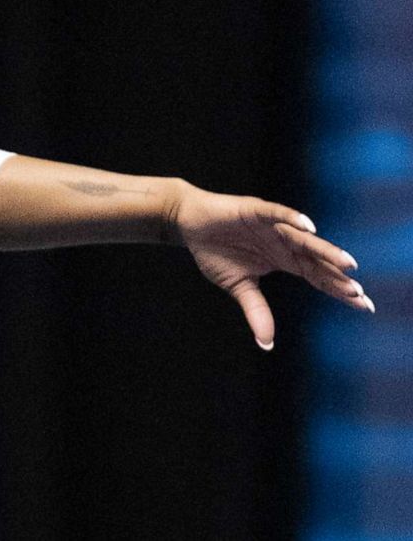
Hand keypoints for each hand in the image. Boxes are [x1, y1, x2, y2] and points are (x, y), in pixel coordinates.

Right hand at [166, 183, 370, 351]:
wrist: (188, 223)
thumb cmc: (214, 250)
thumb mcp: (239, 286)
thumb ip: (256, 310)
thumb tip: (266, 343)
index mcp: (285, 260)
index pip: (318, 277)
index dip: (339, 290)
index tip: (364, 305)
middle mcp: (285, 243)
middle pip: (318, 261)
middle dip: (338, 275)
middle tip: (359, 292)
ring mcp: (273, 226)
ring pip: (304, 238)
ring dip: (325, 250)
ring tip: (347, 263)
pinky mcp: (255, 211)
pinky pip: (277, 214)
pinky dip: (292, 218)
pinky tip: (308, 226)